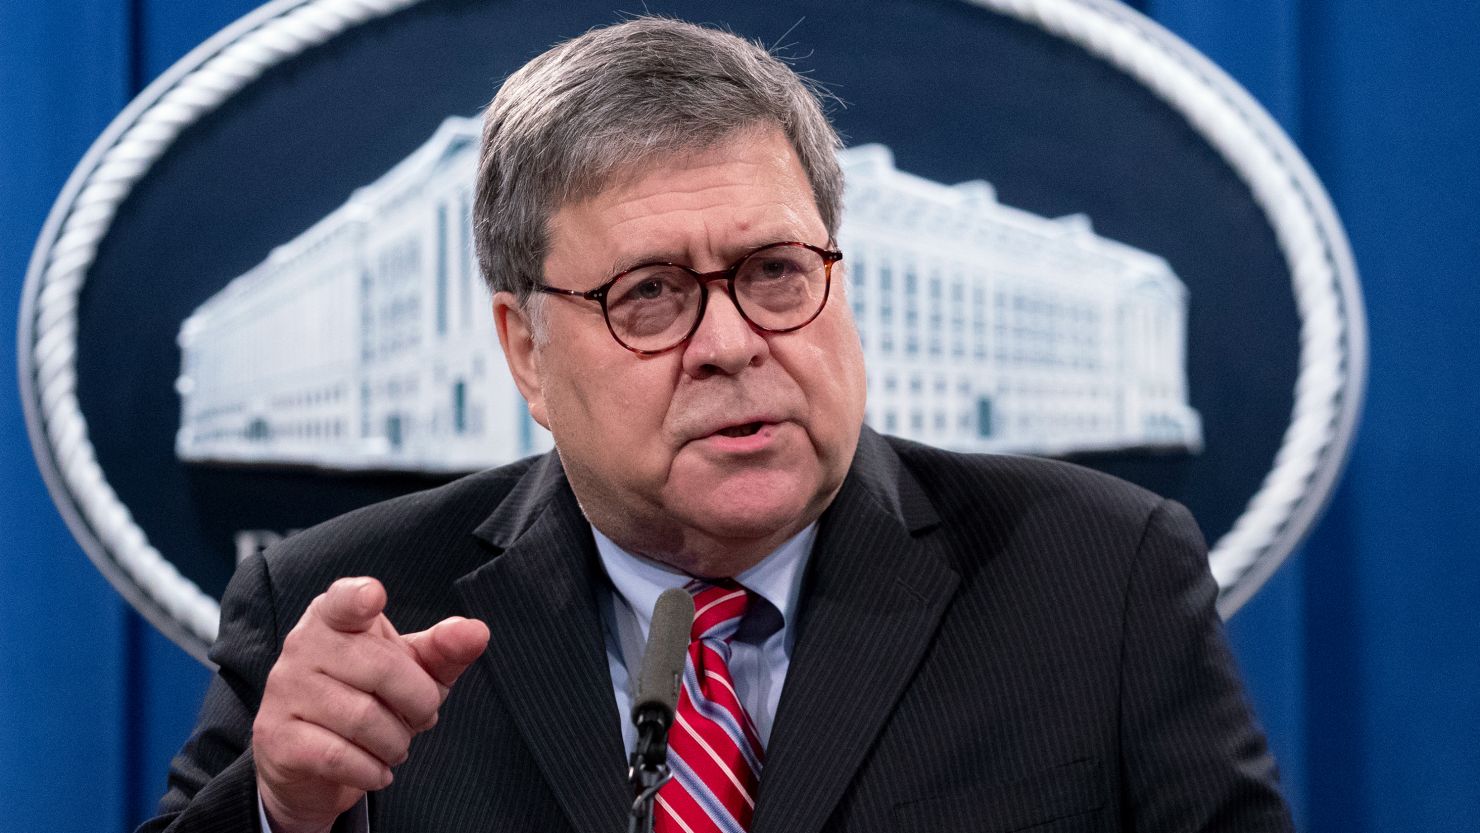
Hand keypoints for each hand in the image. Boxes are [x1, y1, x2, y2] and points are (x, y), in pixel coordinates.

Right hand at [252, 577, 489, 832]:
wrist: (312, 765)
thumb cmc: (370, 700)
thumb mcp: (413, 671)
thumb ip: (444, 649)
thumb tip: (477, 632)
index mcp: (335, 618)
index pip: (343, 601)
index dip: (358, 597)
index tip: (374, 595)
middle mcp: (302, 646)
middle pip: (381, 669)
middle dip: (418, 701)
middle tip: (422, 716)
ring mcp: (285, 691)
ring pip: (362, 719)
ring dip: (396, 742)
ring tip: (395, 744)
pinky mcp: (277, 738)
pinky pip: (338, 756)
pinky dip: (371, 770)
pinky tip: (377, 770)